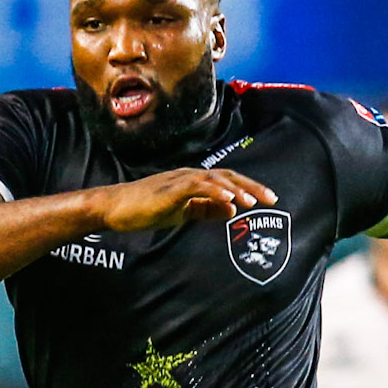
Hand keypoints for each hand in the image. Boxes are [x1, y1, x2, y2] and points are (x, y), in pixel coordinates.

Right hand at [95, 168, 278, 232]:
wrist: (116, 208)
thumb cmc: (145, 209)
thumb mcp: (182, 212)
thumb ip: (206, 210)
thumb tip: (232, 211)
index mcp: (194, 181)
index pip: (228, 180)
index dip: (249, 188)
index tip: (267, 199)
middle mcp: (190, 175)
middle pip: (228, 176)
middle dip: (251, 187)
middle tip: (271, 199)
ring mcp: (180, 180)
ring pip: (215, 179)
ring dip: (236, 190)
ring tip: (252, 202)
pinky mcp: (171, 189)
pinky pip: (197, 187)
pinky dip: (215, 193)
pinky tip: (228, 202)